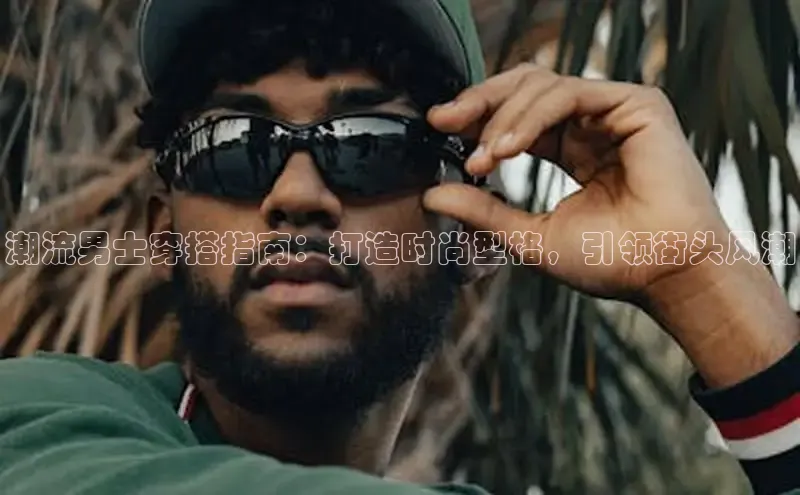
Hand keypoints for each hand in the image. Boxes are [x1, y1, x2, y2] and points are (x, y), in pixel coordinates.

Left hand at [424, 63, 798, 386]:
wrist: (663, 275)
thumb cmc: (610, 261)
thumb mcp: (529, 235)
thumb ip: (483, 211)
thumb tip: (431, 194)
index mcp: (572, 149)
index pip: (516, 118)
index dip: (476, 118)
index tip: (437, 129)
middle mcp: (591, 125)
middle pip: (524, 88)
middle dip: (479, 102)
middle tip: (442, 121)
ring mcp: (615, 112)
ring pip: (542, 87)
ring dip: (501, 119)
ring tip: (482, 158)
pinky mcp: (637, 104)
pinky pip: (568, 94)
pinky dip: (530, 117)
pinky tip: (506, 148)